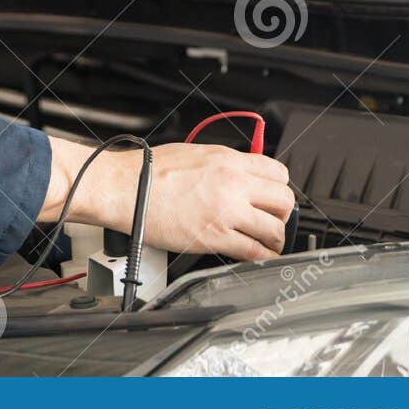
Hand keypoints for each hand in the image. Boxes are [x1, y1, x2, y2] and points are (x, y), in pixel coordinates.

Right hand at [44, 139, 294, 261]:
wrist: (125, 188)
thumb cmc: (148, 170)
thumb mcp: (193, 153)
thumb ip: (222, 163)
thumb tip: (238, 171)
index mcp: (228, 160)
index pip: (277, 172)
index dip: (277, 187)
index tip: (271, 195)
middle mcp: (233, 184)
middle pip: (283, 201)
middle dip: (281, 212)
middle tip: (271, 218)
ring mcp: (226, 212)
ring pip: (274, 229)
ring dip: (274, 237)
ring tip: (266, 241)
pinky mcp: (215, 237)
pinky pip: (254, 251)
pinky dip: (261, 256)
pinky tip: (256, 254)